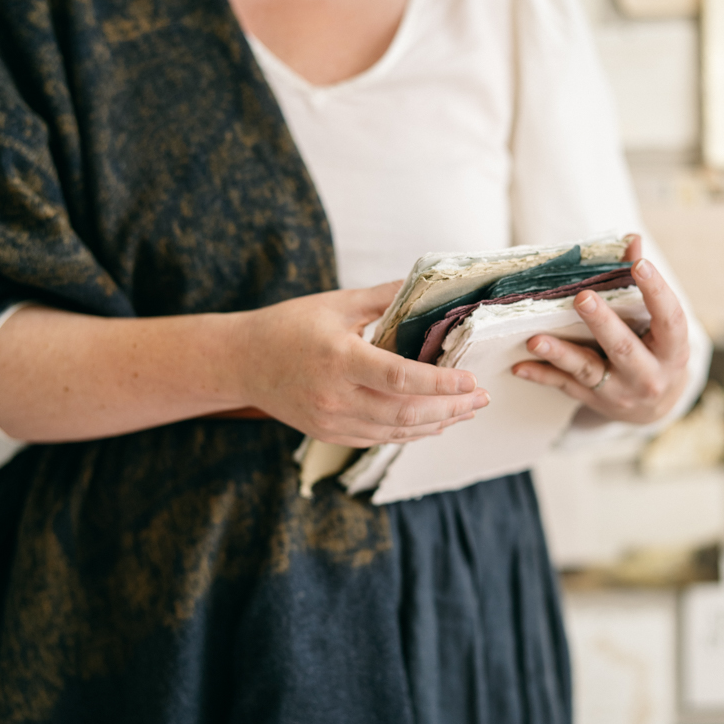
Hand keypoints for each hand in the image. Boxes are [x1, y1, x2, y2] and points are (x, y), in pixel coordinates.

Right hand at [235, 281, 489, 445]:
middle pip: (406, 413)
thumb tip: (428, 284)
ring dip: (437, 424)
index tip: (471, 380)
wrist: (242, 362)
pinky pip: (379, 439)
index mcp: (339, 359)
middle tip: (482, 398)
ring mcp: (332, 421)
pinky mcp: (330, 434)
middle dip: (451, 408)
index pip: (399, 378)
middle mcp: (336, 397)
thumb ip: (384, 297)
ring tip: (467, 411)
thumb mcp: (336, 303)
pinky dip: (411, 433)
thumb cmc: (289, 326)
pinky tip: (433, 422)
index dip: (440, 383)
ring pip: (397, 432)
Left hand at [511, 237, 689, 424]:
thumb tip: (631, 239)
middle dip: (602, 323)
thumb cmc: (656, 352)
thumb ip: (644, 283)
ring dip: (560, 354)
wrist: (653, 407)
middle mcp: (648, 375)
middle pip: (623, 347)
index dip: (657, 291)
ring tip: (535, 339)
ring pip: (588, 370)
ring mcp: (619, 391)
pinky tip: (520, 366)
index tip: (639, 264)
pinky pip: (564, 386)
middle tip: (582, 298)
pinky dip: (542, 375)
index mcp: (672, 350)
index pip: (670, 319)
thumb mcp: (660, 325)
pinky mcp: (594, 400)